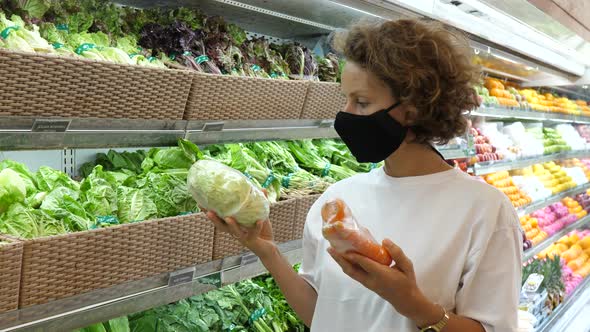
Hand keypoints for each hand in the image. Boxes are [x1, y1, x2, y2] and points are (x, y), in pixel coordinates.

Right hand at [202, 207, 276, 259]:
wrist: (270, 248)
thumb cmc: (261, 230)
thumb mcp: (261, 215)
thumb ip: (261, 203)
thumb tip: (262, 189)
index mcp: (233, 225)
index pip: (219, 218)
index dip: (210, 212)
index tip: (200, 203)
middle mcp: (235, 232)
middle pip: (222, 227)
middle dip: (214, 220)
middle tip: (208, 212)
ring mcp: (243, 238)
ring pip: (235, 233)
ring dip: (232, 226)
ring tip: (228, 218)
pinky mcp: (252, 241)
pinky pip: (254, 234)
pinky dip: (256, 227)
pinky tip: (259, 221)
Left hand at [328, 239, 442, 327]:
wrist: (405, 300)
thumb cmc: (407, 281)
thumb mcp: (407, 266)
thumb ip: (397, 253)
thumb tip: (385, 241)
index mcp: (382, 275)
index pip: (365, 264)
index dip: (355, 256)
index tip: (345, 247)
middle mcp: (371, 280)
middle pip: (352, 270)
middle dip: (340, 259)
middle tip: (330, 248)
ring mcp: (367, 283)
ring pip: (350, 273)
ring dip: (340, 262)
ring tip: (332, 251)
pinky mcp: (366, 284)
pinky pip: (354, 274)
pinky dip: (346, 265)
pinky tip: (343, 257)